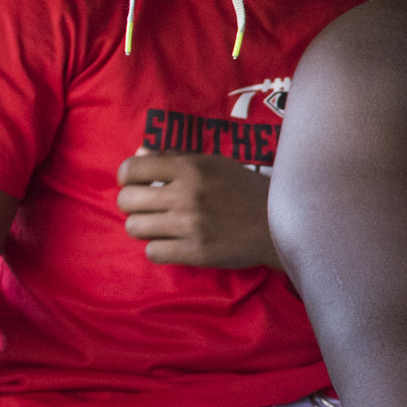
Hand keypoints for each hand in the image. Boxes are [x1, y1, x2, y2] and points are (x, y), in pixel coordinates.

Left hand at [117, 150, 278, 269]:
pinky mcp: (196, 252)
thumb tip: (139, 154)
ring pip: (135, 228)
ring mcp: (190, 225)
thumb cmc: (245, 190)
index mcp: (190, 168)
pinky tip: (173, 244)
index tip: (136, 185)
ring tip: (160, 227)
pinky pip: (153, 252)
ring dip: (144, 228)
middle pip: (127, 201)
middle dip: (132, 205)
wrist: (280, 224)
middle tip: (148, 209)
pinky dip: (159, 249)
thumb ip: (176, 158)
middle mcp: (186, 194)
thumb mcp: (214, 164)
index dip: (127, 178)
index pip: (132, 169)